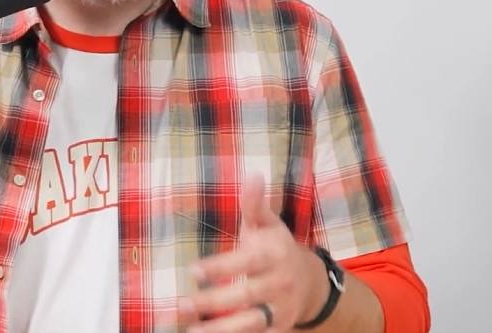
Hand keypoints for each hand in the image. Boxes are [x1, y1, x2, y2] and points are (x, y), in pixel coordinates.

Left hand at [181, 174, 326, 332]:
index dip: (219, 267)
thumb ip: (254, 204)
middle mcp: (280, 283)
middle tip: (181, 303)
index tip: (192, 270)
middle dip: (214, 302)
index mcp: (274, 255)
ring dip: (221, 329)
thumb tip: (254, 174)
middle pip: (246, 295)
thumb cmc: (276, 248)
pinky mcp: (278, 328)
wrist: (310, 282)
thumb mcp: (267, 225)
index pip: (245, 262)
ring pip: (250, 323)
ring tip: (190, 331)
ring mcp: (280, 309)